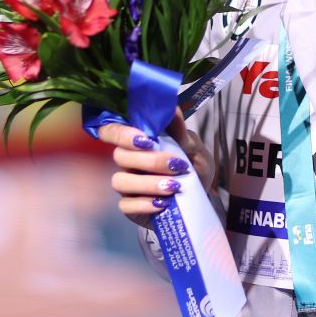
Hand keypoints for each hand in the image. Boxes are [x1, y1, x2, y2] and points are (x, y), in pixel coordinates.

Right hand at [98, 107, 215, 228]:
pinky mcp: (131, 207)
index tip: (145, 139)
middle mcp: (128, 161)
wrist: (203, 193)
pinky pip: (126, 206)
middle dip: (149, 161)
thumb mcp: (193, 146)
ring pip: (120, 181)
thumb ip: (180, 131)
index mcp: (138, 141)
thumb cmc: (194, 164)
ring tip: (173, 186)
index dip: (121, 134)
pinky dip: (145, 205)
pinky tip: (163, 203)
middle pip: (120, 156)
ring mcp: (127, 184)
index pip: (112, 131)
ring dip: (148, 183)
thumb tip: (171, 109)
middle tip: (176, 165)